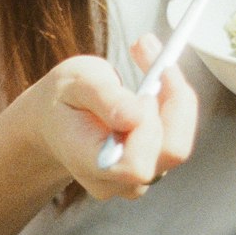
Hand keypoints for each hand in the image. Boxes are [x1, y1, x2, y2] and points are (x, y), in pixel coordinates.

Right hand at [35, 36, 197, 200]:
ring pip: (179, 142)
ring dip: (174, 95)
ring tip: (146, 55)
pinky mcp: (154, 163)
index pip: (135, 165)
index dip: (148, 129)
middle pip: (170, 151)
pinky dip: (174, 101)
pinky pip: (179, 135)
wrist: (56, 120)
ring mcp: (139, 177)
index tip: (142, 91)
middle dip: (172, 99)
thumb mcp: (74, 84)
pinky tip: (154, 78)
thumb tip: (135, 116)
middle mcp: (119, 179)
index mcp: (91, 164)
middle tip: (151, 55)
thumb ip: (103, 99)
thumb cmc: (63, 101)